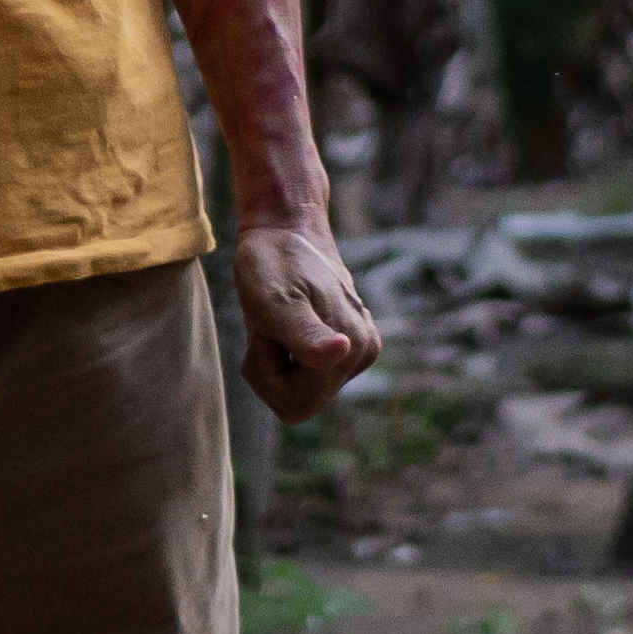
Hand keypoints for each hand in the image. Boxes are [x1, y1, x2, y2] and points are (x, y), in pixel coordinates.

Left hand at [232, 220, 382, 424]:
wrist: (285, 228)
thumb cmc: (273, 262)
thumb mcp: (276, 300)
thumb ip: (305, 334)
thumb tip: (342, 351)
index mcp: (350, 349)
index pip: (295, 405)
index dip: (269, 375)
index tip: (268, 331)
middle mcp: (363, 353)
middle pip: (301, 401)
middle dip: (274, 369)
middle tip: (270, 324)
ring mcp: (359, 350)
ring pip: (303, 389)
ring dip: (279, 359)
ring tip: (279, 320)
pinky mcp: (349, 345)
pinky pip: (307, 373)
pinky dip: (288, 351)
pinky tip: (289, 320)